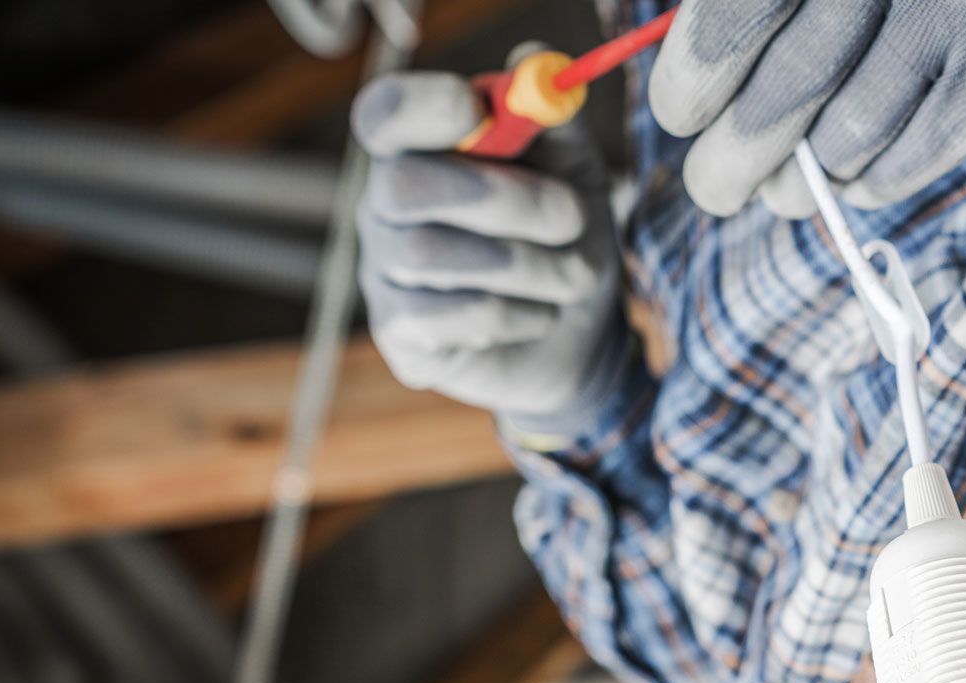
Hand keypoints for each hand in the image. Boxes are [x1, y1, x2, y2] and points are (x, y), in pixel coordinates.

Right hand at [351, 62, 631, 435]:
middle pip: (403, 186)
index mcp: (420, 151)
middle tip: (571, 216)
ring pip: (432, 256)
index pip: (384, 114)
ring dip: (529, 264)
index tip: (476, 109)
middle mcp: (386, 207)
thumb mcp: (575, 170)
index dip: (421, 107)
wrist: (582, 333)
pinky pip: (450, 317)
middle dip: (501, 198)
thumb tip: (535, 60)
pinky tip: (538, 314)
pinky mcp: (403, 338)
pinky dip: (515, 314)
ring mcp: (385, 272)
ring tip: (577, 274)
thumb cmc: (567, 239)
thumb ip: (553, 118)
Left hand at [648, 0, 965, 216]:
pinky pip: (914, 152)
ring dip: (802, 180)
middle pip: (788, 85)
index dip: (695, 74)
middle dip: (735, 158)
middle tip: (713, 189)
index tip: (678, 115)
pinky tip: (850, 179)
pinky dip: (870, 180)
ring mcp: (958, 8)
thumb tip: (689, 56)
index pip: (739, 8)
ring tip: (778, 191)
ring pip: (848, 132)